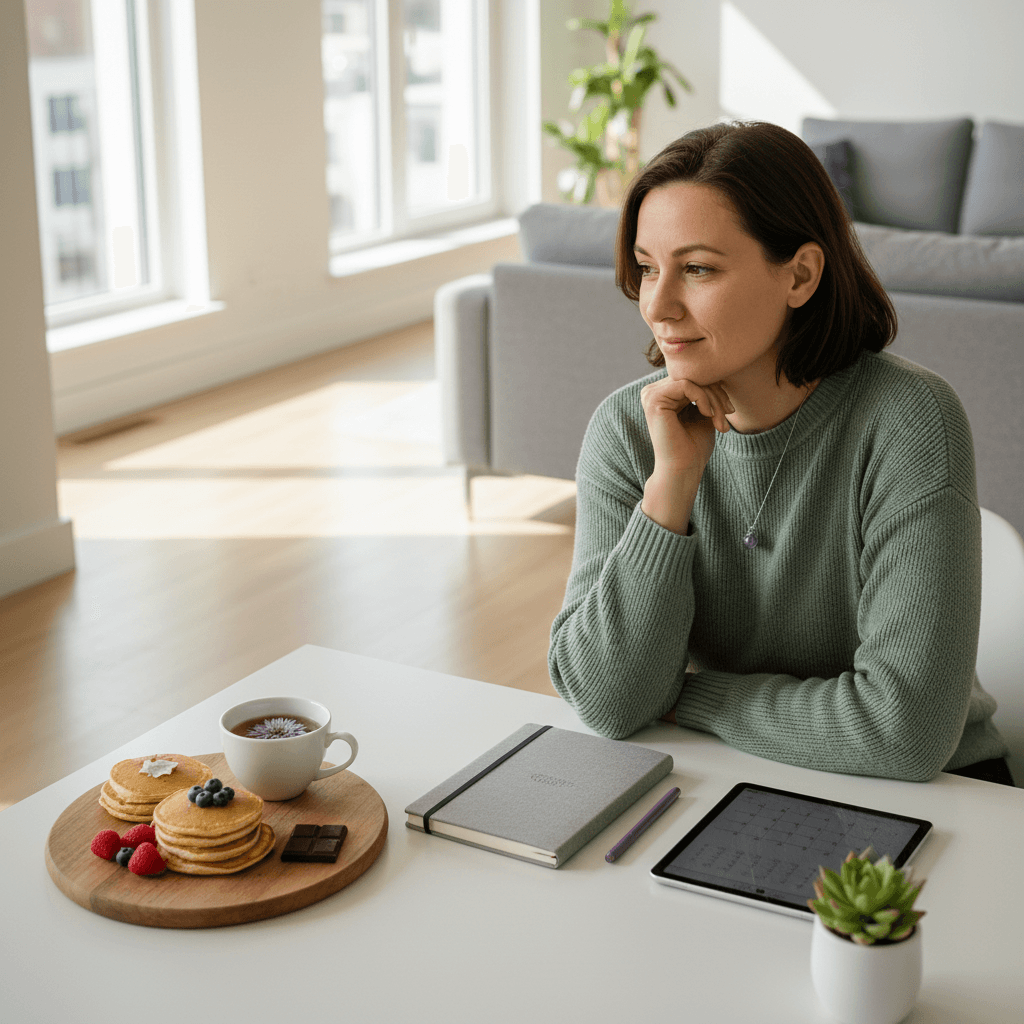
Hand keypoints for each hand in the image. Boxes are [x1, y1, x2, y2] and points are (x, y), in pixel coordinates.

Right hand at [639, 378, 733, 533]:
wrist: (683, 469)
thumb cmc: (694, 446)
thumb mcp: (703, 412)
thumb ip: (705, 391)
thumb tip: (715, 369)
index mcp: (662, 394)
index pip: (694, 378)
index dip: (715, 390)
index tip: (729, 411)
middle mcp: (652, 391)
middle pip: (693, 376)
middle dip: (717, 394)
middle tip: (729, 414)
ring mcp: (650, 394)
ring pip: (692, 380)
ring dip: (713, 399)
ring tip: (720, 420)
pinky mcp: (653, 400)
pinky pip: (687, 385)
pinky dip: (704, 398)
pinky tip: (707, 415)